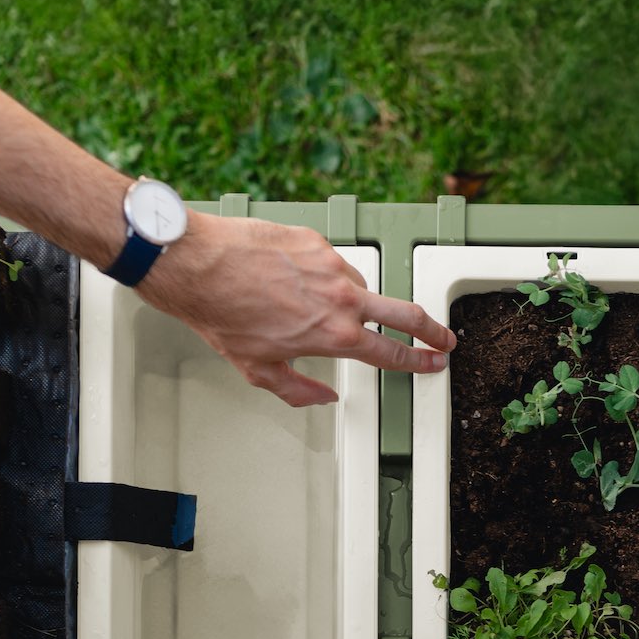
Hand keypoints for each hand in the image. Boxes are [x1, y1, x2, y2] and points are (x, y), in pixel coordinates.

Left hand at [141, 212, 454, 406]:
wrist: (196, 264)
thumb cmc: (221, 314)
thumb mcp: (258, 369)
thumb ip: (299, 390)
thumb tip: (322, 398)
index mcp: (334, 336)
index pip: (391, 353)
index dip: (418, 361)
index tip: (434, 362)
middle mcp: (341, 298)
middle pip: (405, 314)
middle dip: (430, 328)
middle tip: (441, 336)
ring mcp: (331, 265)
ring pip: (360, 287)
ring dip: (355, 301)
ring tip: (319, 308)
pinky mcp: (315, 240)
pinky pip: (331, 263)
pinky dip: (322, 276)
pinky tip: (294, 281)